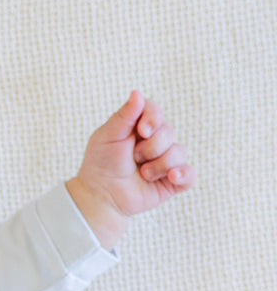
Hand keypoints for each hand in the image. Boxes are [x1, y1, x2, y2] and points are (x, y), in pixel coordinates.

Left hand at [67, 91, 195, 244]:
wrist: (100, 198)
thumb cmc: (101, 165)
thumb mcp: (107, 137)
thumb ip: (124, 116)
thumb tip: (137, 93)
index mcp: (140, 126)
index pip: (156, 112)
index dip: (153, 119)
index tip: (142, 131)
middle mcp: (156, 140)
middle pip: (168, 132)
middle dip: (151, 147)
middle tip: (133, 159)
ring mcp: (166, 160)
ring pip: (179, 153)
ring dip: (158, 165)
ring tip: (143, 174)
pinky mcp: (172, 181)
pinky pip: (190, 175)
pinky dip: (183, 175)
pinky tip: (172, 176)